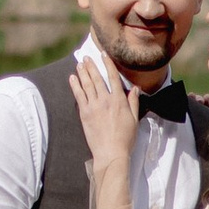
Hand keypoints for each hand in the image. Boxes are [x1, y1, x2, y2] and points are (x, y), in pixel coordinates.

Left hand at [70, 47, 144, 170]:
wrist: (110, 153)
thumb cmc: (125, 138)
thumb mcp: (134, 119)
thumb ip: (133, 102)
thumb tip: (135, 89)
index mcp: (119, 100)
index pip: (113, 77)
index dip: (108, 64)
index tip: (103, 55)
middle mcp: (105, 100)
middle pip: (97, 78)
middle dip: (91, 66)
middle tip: (87, 57)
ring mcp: (93, 107)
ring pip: (87, 85)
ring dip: (83, 73)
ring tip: (79, 64)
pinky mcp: (84, 114)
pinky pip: (79, 96)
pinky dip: (75, 86)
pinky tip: (72, 79)